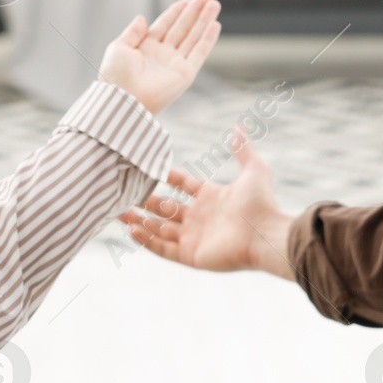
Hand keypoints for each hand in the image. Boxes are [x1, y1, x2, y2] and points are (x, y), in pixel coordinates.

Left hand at [98, 0, 222, 113]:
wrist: (123, 99)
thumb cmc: (116, 76)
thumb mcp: (119, 47)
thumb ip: (132, 32)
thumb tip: (142, 18)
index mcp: (146, 47)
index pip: (165, 24)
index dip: (177, 11)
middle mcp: (162, 55)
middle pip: (183, 28)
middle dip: (195, 11)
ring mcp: (175, 64)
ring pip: (193, 37)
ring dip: (204, 21)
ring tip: (215, 4)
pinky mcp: (185, 75)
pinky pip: (199, 53)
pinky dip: (207, 39)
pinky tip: (214, 25)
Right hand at [117, 127, 295, 277]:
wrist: (264, 234)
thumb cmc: (261, 203)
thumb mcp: (253, 170)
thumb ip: (243, 149)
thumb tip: (240, 127)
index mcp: (212, 198)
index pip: (183, 186)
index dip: (167, 178)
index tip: (147, 169)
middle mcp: (200, 218)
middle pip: (166, 209)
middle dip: (144, 202)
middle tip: (122, 194)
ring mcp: (194, 238)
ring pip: (159, 229)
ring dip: (139, 221)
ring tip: (118, 212)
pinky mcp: (191, 256)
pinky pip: (163, 248)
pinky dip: (147, 240)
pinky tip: (132, 229)